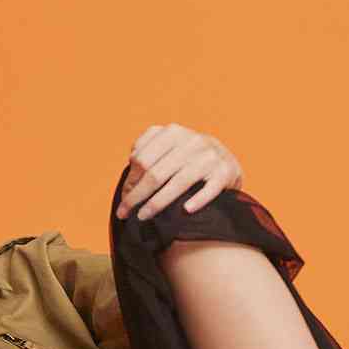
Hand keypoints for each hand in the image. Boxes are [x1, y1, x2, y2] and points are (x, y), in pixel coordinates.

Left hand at [115, 122, 243, 220]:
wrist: (224, 158)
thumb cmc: (184, 158)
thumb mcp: (165, 147)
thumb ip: (144, 157)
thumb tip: (128, 187)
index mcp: (172, 132)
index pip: (141, 159)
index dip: (130, 182)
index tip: (123, 199)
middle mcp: (191, 141)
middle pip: (155, 173)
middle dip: (136, 196)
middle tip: (124, 213)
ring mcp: (209, 156)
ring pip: (178, 183)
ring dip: (157, 204)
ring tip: (142, 216)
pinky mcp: (225, 172)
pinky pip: (209, 189)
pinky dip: (197, 200)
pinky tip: (185, 210)